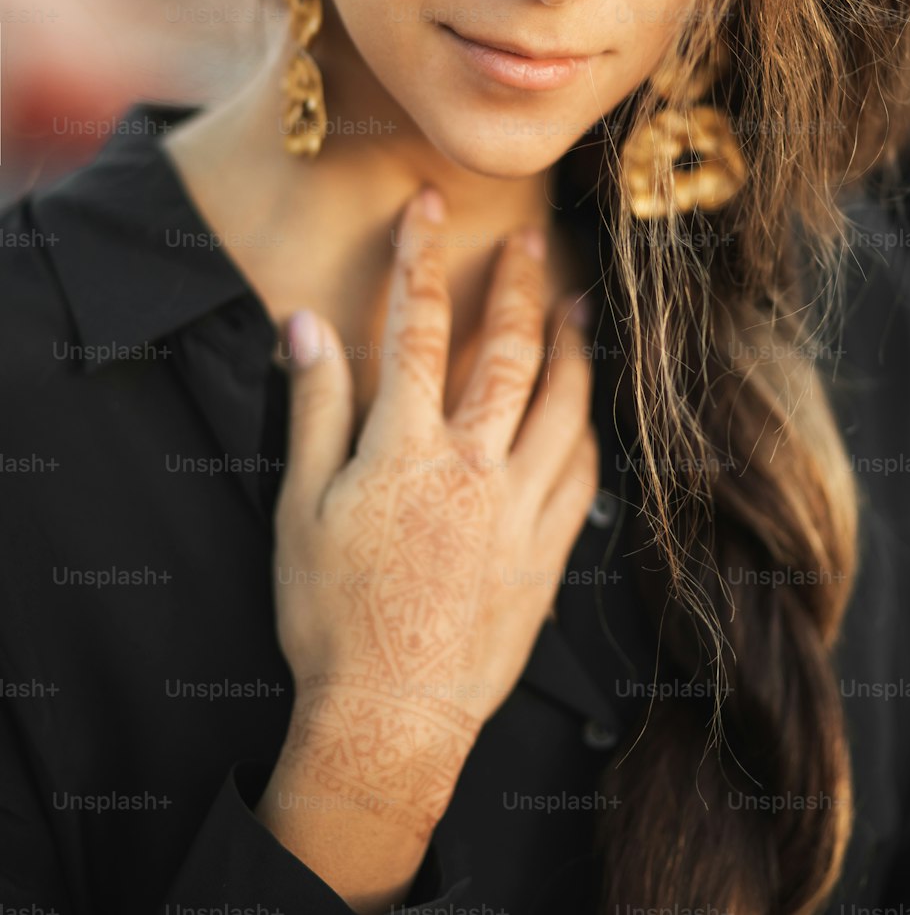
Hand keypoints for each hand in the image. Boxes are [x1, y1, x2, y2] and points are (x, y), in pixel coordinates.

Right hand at [268, 186, 599, 833]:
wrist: (390, 719)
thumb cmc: (330, 616)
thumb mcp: (300, 506)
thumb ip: (313, 408)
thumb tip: (304, 326)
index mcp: (406, 449)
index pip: (417, 329)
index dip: (421, 258)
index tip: (428, 208)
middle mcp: (474, 466)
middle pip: (509, 353)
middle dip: (520, 287)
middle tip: (531, 241)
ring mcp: (521, 511)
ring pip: (564, 407)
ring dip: (573, 349)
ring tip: (580, 309)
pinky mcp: (548, 555)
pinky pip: (583, 476)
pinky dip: (588, 431)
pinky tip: (589, 413)